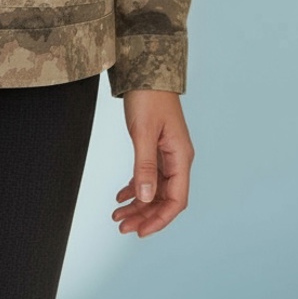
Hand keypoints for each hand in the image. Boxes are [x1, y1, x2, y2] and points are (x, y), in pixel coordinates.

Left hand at [113, 89, 193, 236]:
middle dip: (144, 215)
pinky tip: (121, 196)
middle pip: (164, 198)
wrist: (146, 67)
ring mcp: (166, 153)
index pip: (176, 200)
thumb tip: (145, 197)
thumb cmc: (149, 95)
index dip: (159, 219)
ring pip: (154, 188)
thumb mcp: (143, 131)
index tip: (140, 231)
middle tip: (121, 225)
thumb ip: (144, 165)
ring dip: (138, 204)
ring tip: (118, 215)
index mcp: (180, 157)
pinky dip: (135, 187)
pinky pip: (147, 175)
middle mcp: (176, 158)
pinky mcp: (155, 146)